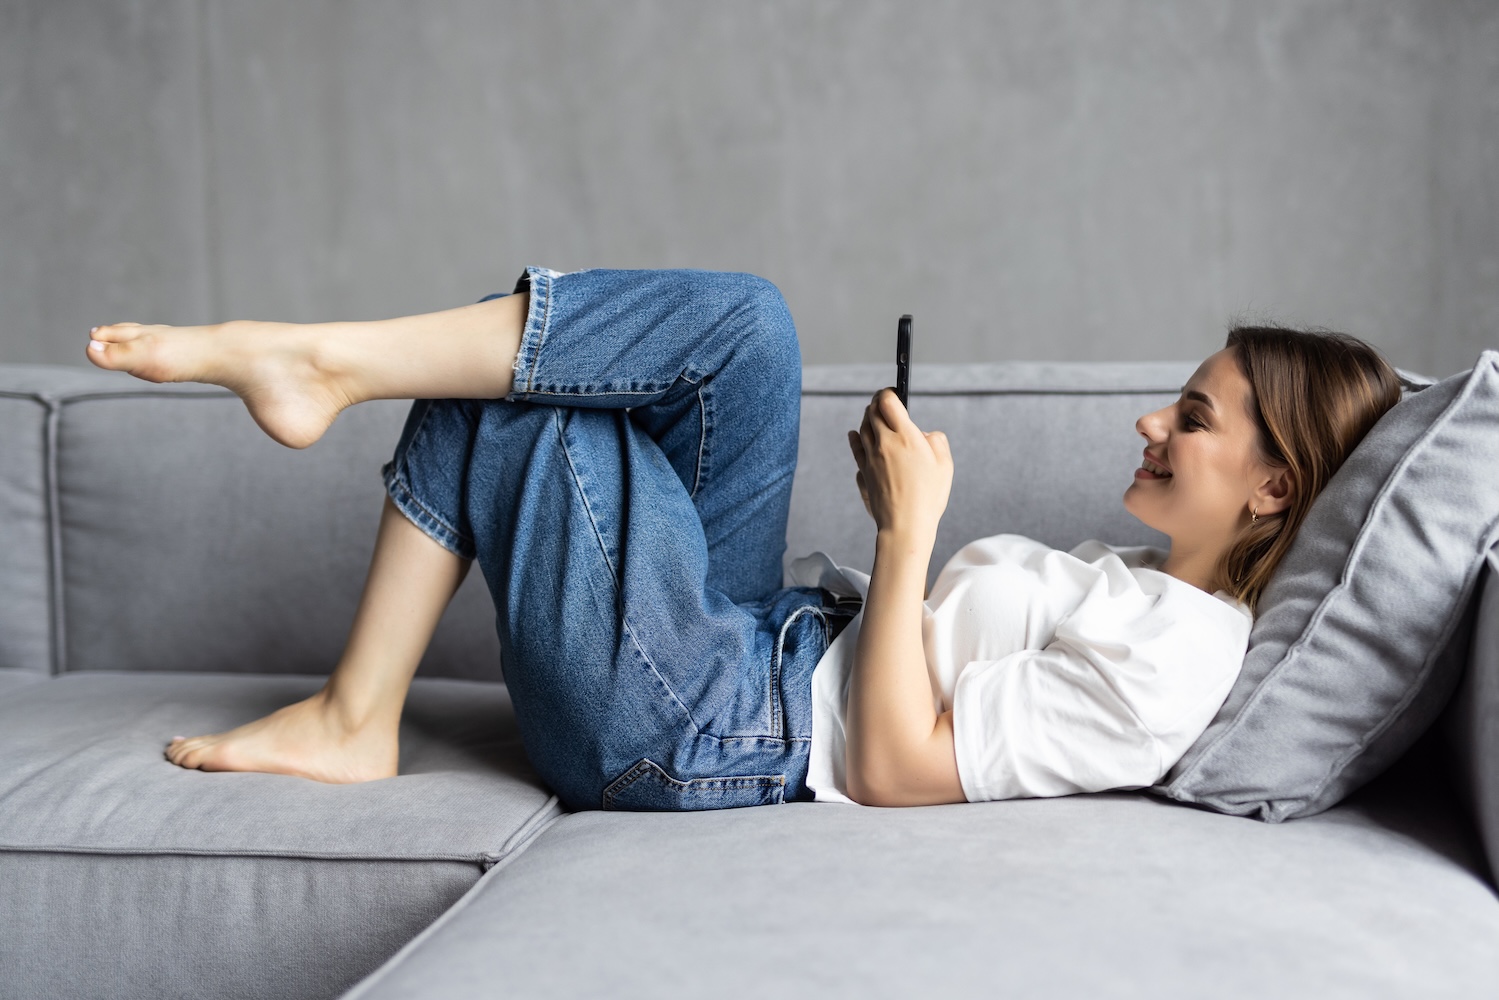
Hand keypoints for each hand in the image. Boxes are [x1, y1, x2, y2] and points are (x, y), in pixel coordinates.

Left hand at [846, 388, 952, 539]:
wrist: (904, 525)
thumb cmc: (929, 496)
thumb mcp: (945, 465)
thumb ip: (936, 441)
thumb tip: (924, 433)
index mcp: (905, 436)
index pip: (888, 401)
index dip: (889, 392)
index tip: (893, 392)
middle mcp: (883, 443)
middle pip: (872, 411)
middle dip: (877, 402)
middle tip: (884, 401)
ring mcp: (870, 458)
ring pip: (862, 428)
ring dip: (868, 418)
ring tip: (874, 416)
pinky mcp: (863, 473)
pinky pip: (856, 449)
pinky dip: (856, 438)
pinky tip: (855, 435)